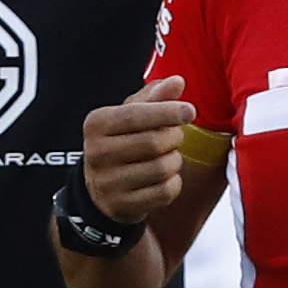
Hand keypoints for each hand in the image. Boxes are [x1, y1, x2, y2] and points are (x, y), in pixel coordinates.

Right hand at [82, 78, 193, 225]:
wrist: (100, 190)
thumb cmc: (121, 142)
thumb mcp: (130, 115)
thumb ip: (154, 96)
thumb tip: (178, 82)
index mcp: (97, 123)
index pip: (137, 114)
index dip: (168, 112)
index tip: (190, 110)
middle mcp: (97, 153)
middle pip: (154, 142)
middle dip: (174, 137)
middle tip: (175, 137)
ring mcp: (107, 182)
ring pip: (162, 168)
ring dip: (175, 161)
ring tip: (168, 157)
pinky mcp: (122, 205)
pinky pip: (164, 192)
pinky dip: (174, 183)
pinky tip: (166, 178)